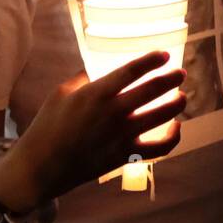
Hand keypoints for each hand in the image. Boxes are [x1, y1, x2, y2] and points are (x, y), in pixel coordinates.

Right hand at [16, 51, 185, 200]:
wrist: (40, 167)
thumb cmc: (46, 127)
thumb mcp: (60, 94)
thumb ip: (82, 78)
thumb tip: (96, 68)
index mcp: (96, 94)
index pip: (132, 70)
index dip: (151, 60)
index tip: (164, 55)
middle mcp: (114, 113)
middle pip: (152, 90)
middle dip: (171, 79)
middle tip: (180, 73)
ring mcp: (122, 136)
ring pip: (162, 116)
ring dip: (176, 104)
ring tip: (182, 97)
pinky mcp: (126, 156)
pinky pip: (159, 149)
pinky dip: (172, 138)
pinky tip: (176, 128)